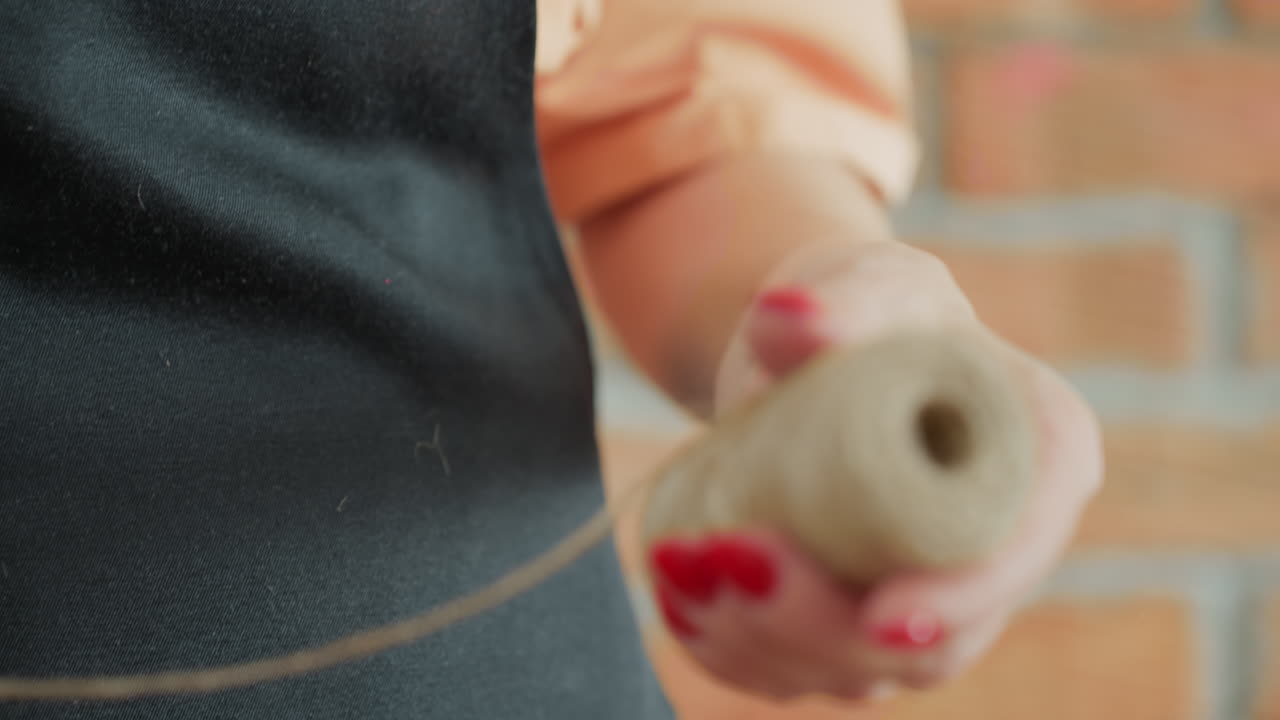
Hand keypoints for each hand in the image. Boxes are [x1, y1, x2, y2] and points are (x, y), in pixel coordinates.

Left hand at [646, 240, 1102, 701]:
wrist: (808, 352)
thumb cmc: (857, 306)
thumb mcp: (855, 283)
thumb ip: (835, 298)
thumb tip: (789, 320)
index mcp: (1037, 455)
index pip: (1020, 548)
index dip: (962, 598)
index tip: (879, 616)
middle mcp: (995, 546)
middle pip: (934, 642)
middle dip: (822, 627)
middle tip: (722, 557)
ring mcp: (925, 597)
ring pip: (860, 670)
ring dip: (762, 642)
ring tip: (682, 560)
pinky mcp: (855, 621)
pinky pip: (804, 669)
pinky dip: (736, 651)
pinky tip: (682, 599)